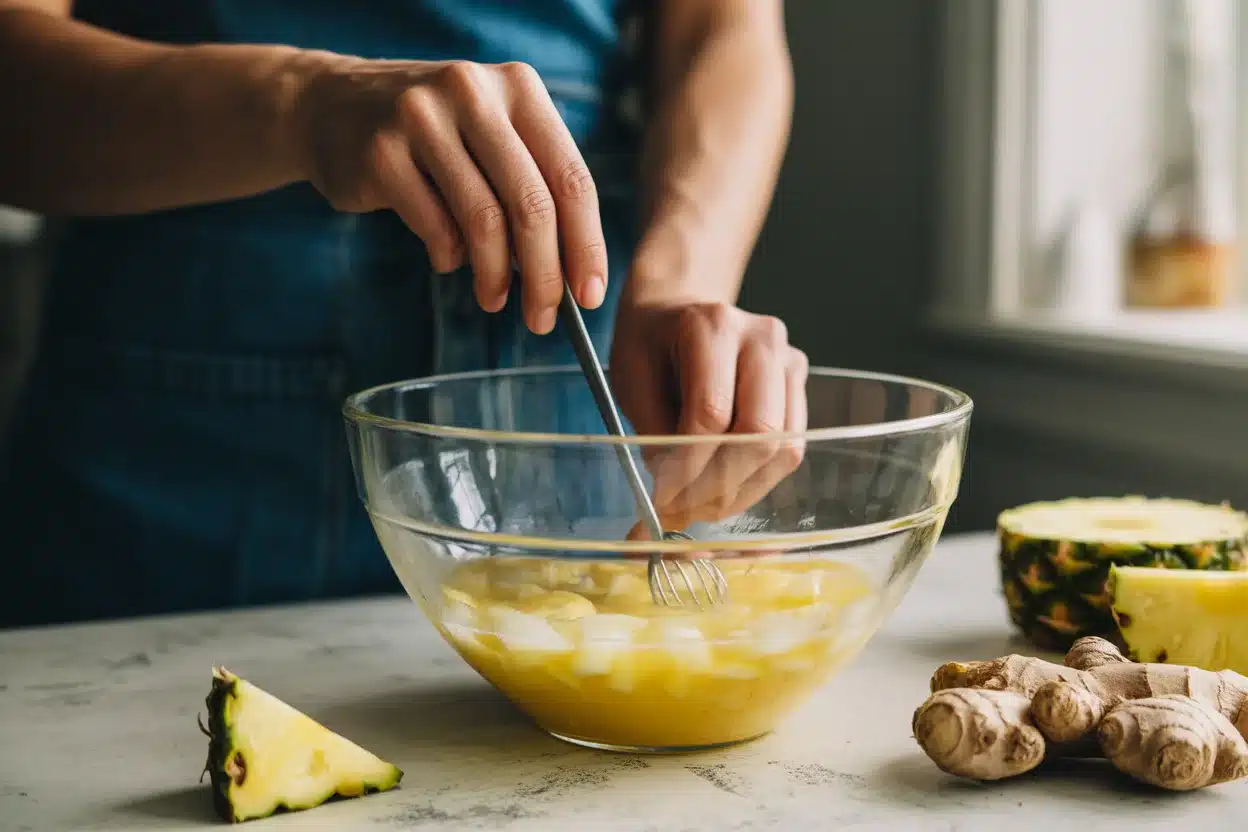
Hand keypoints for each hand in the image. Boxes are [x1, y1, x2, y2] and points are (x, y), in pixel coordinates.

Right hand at [290, 55, 606, 332]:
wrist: (329, 105)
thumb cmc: (433, 137)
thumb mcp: (491, 135)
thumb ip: (534, 185)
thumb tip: (573, 274)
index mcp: (519, 88)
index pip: (572, 178)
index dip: (587, 244)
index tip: (590, 295)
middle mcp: (474, 93)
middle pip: (532, 204)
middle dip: (546, 275)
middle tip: (544, 319)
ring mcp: (423, 118)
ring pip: (484, 221)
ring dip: (495, 276)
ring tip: (494, 300)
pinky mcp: (382, 153)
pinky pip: (436, 227)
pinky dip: (449, 257)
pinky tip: (448, 259)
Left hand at [609, 300, 808, 530]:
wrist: (680, 306)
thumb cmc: (651, 342)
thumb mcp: (632, 378)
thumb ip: (654, 432)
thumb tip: (674, 495)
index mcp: (711, 325)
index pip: (711, 412)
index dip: (688, 465)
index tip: (662, 498)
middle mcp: (761, 337)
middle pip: (759, 431)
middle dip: (718, 484)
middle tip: (684, 512)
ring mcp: (788, 358)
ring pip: (783, 446)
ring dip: (742, 490)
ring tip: (702, 507)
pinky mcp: (798, 381)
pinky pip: (791, 446)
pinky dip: (759, 479)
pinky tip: (725, 489)